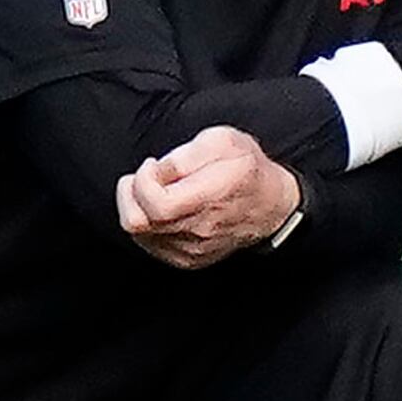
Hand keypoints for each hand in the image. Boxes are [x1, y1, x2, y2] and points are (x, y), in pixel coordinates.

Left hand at [114, 125, 299, 269]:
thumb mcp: (224, 141)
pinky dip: (148, 224)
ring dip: (138, 207)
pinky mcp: (187, 259)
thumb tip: (160, 170)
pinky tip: (164, 209)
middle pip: (136, 223)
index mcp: (209, 197)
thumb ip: (187, 153)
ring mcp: (192, 249)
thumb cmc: (248, 170)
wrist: (271, 206)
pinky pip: (149, 245)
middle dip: (130, 194)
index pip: (155, 204)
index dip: (142, 181)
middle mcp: (199, 230)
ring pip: (138, 234)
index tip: (153, 165)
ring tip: (158, 191)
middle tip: (146, 177)